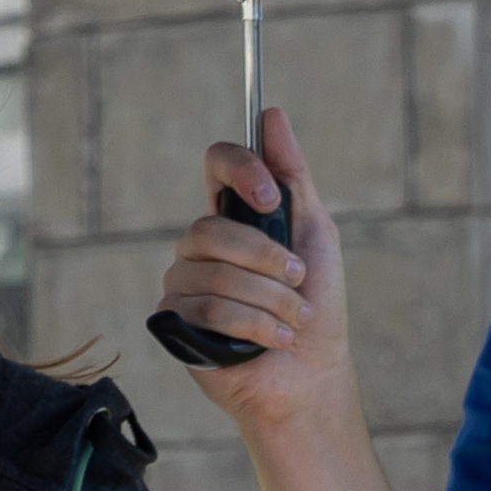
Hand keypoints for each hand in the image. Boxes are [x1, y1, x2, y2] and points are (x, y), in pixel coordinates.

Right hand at [152, 108, 342, 426]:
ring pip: (214, 275)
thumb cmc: (316, 305)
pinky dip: (253, 327)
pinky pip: (205, 310)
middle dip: (266, 258)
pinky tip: (270, 342)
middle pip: (211, 227)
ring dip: (270, 301)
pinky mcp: (173, 322)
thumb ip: (293, 177)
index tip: (269, 198)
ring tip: (291, 322)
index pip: (217, 165)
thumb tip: (271, 114)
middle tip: (299, 279)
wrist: (309, 375)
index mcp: (234, 216)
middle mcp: (201, 245)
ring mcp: (183, 282)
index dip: (239, 170)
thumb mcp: (315, 234)